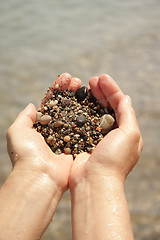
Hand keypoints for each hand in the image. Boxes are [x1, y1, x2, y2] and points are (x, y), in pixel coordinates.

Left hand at [6, 73, 80, 191]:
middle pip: (65, 105)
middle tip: (76, 80)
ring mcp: (68, 136)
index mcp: (41, 126)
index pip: (51, 102)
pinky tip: (92, 101)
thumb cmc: (26, 154)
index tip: (65, 77)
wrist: (41, 176)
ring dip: (80, 98)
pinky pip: (85, 126)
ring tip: (84, 84)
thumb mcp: (17, 131)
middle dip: (70, 91)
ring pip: (75, 113)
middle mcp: (55, 130)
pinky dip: (89, 113)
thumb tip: (31, 105)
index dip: (58, 89)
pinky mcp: (79, 144)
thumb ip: (24, 117)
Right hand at [69, 74, 142, 188]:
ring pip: (94, 111)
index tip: (102, 78)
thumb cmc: (113, 160)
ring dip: (91, 98)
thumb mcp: (129, 135)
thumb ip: (128, 115)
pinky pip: (83, 121)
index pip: (120, 104)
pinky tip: (77, 101)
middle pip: (107, 106)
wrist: (93, 182)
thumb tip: (126, 97)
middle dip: (101, 91)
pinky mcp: (83, 139)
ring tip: (85, 85)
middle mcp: (113, 133)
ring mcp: (97, 136)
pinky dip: (81, 109)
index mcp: (126, 132)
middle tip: (92, 80)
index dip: (112, 89)